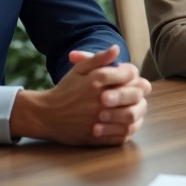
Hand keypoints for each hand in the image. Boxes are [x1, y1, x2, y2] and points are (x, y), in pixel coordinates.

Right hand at [11, 44, 151, 144]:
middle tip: (135, 91)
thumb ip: (99, 58)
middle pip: (135, 94)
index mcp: (96, 80)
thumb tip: (116, 48)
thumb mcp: (79, 69)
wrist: (46, 115)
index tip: (129, 75)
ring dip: (137, 109)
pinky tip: (125, 121)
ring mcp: (99, 119)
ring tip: (132, 105)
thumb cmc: (66, 90)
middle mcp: (99, 100)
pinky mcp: (97, 136)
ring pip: (132, 115)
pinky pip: (123, 133)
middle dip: (138, 90)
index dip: (132, 72)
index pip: (129, 73)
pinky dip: (129, 127)